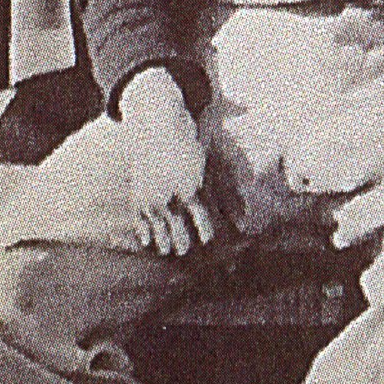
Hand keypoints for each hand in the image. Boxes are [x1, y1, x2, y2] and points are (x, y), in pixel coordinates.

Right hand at [121, 76, 225, 258]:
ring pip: (157, 228)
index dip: (206, 234)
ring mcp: (152, 197)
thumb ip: (227, 195)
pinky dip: (143, 231)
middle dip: (182, 242)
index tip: (208, 242)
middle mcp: (171, 197)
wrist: (159, 130)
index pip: (202, 222)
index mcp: (193, 190)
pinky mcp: (137, 194)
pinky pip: (139, 219)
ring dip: (162, 241)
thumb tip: (245, 219)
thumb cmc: (192, 149)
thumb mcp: (212, 169)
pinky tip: (146, 243)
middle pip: (178, 229)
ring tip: (166, 252)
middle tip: (183, 253)